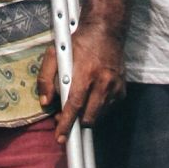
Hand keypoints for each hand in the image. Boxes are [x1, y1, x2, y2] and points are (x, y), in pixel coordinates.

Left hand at [38, 17, 124, 144]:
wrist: (106, 30)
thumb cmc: (78, 42)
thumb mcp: (54, 53)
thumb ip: (45, 78)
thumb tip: (45, 102)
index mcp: (85, 73)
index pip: (75, 105)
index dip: (66, 124)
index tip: (60, 137)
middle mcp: (103, 82)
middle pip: (89, 117)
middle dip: (75, 123)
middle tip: (63, 117)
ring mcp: (115, 87)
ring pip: (99, 115)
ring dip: (86, 116)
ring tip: (76, 105)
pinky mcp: (122, 89)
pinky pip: (109, 108)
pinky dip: (98, 108)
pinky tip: (90, 97)